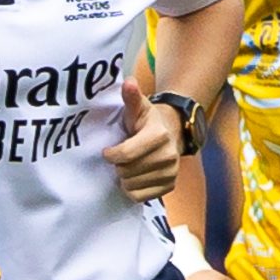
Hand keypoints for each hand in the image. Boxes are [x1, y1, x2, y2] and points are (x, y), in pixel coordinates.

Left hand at [102, 78, 183, 201]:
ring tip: (126, 167)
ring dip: (124, 178)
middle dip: (118, 166)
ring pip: (133, 185)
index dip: (111, 155)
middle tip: (119, 158)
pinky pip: (141, 197)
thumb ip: (131, 97)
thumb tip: (128, 81)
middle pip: (128, 171)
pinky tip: (133, 178)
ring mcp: (170, 172)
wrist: (172, 133)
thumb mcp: (139, 107)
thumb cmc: (147, 121)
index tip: (107, 151)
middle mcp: (169, 156)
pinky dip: (132, 190)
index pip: (126, 154)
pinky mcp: (169, 186)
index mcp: (159, 135)